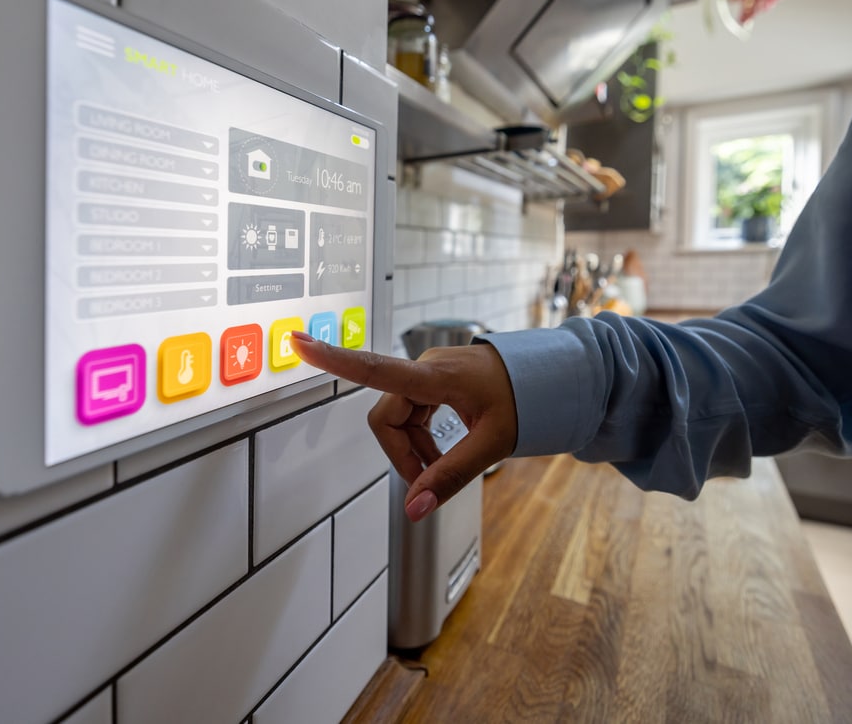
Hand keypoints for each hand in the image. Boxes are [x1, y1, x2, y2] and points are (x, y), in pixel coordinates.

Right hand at [290, 332, 517, 521]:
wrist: (554, 376)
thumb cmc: (529, 399)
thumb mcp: (492, 444)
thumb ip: (450, 476)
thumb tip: (413, 509)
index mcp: (436, 375)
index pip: (374, 367)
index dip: (332, 359)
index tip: (297, 342)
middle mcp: (427, 368)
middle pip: (387, 417)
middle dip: (401, 454)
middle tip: (427, 484)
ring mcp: (430, 374)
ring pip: (398, 419)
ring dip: (413, 450)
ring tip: (441, 470)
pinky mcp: (436, 381)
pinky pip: (412, 414)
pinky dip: (421, 439)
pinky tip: (441, 454)